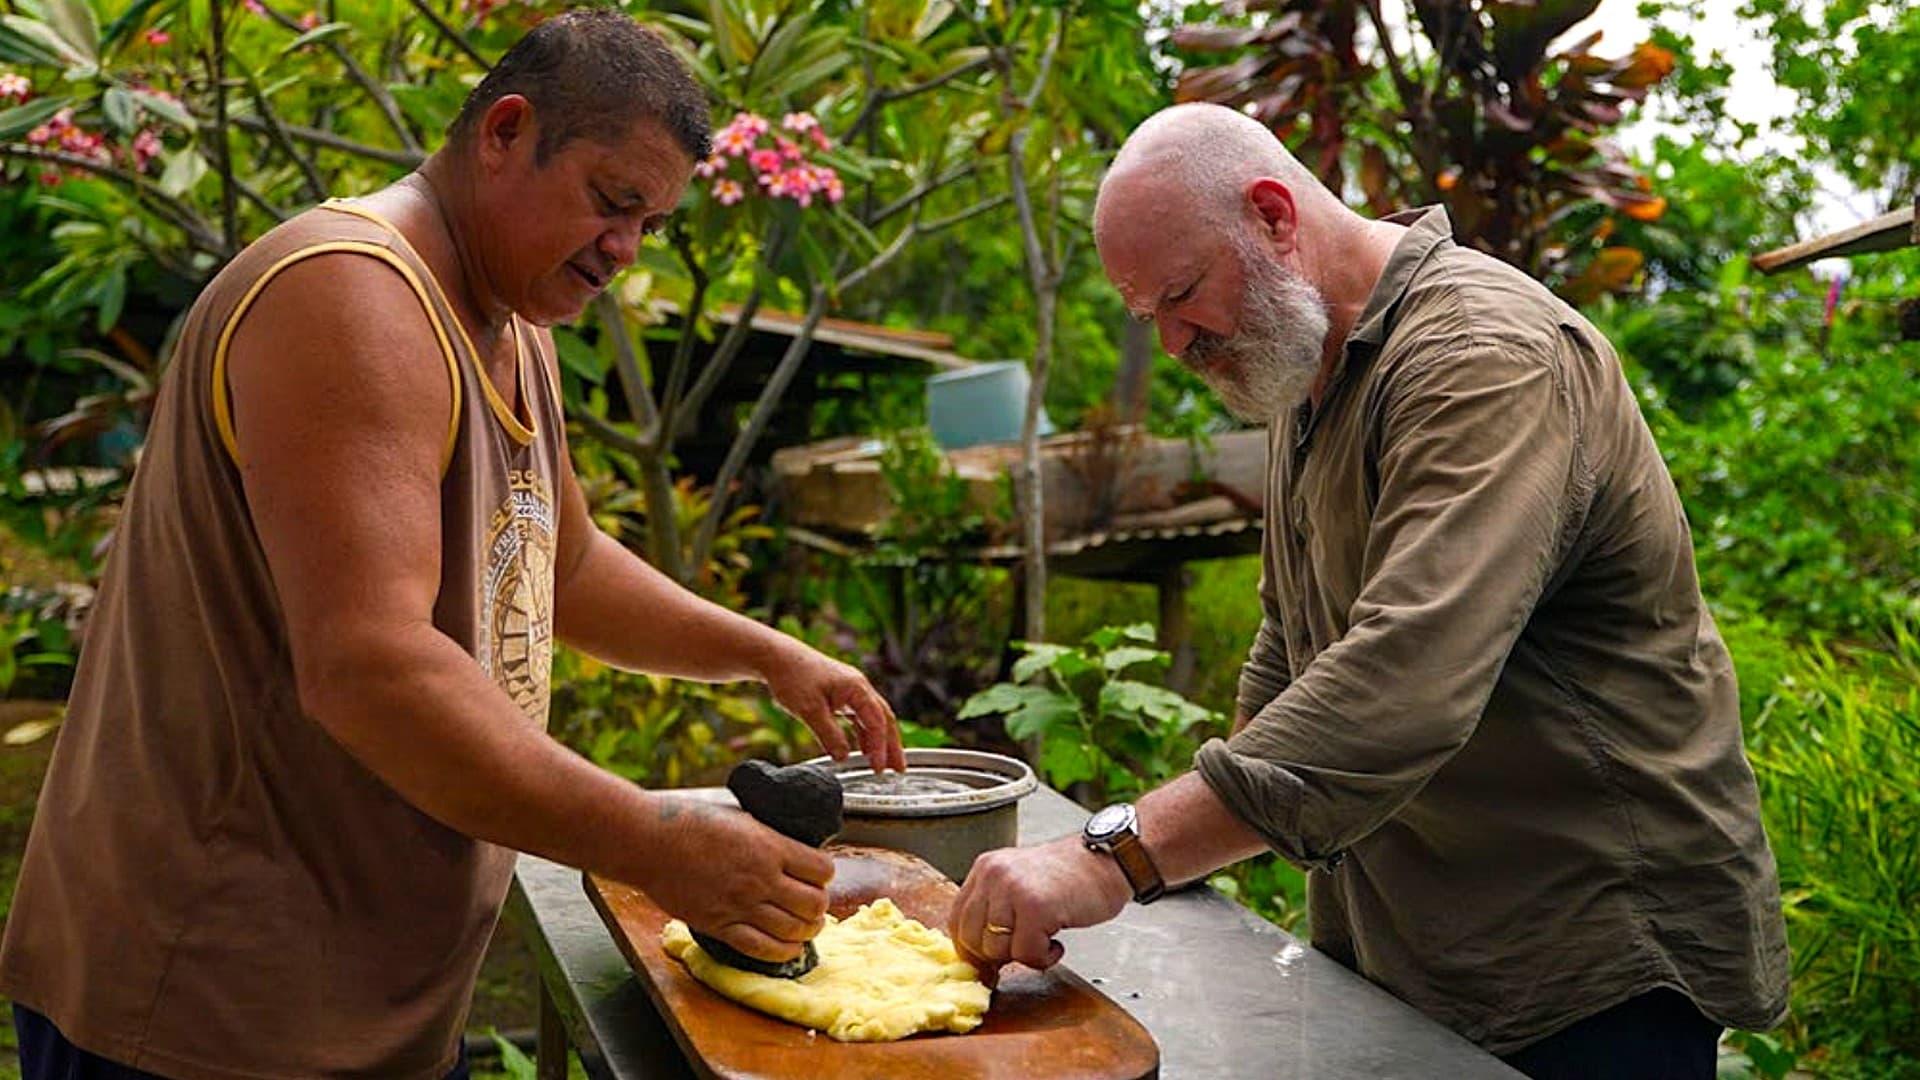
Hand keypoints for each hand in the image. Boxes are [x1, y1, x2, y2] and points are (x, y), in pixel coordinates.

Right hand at [641, 795, 834, 962]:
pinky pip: (763, 949)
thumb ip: (768, 837)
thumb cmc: (690, 821)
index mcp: (770, 846)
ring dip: (807, 930)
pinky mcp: (720, 926)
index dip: (824, 874)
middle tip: (814, 904)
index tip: (818, 875)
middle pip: (814, 904)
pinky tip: (788, 947)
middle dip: (820, 906)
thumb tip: (790, 849)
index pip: (822, 870)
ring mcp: (741, 905)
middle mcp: (761, 878)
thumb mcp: (742, 817)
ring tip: (806, 927)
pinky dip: (783, 952)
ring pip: (794, 930)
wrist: (650, 841)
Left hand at [760, 639, 904, 771]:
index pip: (877, 722)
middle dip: (892, 745)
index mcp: (856, 688)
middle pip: (884, 719)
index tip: (879, 769)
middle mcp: (859, 687)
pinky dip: (864, 734)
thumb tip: (843, 757)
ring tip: (884, 763)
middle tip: (899, 769)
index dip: (880, 748)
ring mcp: (851, 690)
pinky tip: (863, 749)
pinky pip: (859, 717)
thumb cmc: (793, 676)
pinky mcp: (841, 694)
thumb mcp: (810, 710)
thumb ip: (829, 735)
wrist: (777, 657)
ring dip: (879, 741)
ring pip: (873, 718)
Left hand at [948, 836, 1132, 975]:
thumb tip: (977, 959)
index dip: (971, 949)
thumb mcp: (1020, 883)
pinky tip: (1057, 943)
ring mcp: (1013, 889)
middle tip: (1026, 947)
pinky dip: (1044, 958)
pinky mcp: (1036, 907)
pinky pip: (1026, 954)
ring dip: (1024, 955)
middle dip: (998, 955)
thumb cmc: (1070, 877)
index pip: (957, 920)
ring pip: (997, 950)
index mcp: (986, 869)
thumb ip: (995, 909)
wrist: (1109, 860)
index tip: (987, 964)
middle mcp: (994, 875)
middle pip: (973, 940)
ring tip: (1046, 939)